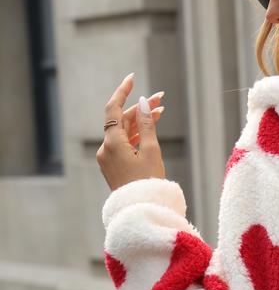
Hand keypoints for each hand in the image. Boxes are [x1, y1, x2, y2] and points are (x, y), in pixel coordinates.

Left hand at [96, 73, 165, 189]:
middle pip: (121, 121)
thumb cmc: (149, 184)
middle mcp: (106, 149)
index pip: (113, 109)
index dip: (123, 92)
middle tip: (161, 98)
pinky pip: (123, 144)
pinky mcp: (113, 166)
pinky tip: (148, 129)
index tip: (133, 78)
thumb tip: (142, 102)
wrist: (142, 211)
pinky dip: (135, 136)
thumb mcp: (152, 152)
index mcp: (113, 144)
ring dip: (139, 122)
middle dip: (139, 109)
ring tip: (160, 112)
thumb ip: (146, 124)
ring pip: (123, 132)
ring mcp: (108, 158)